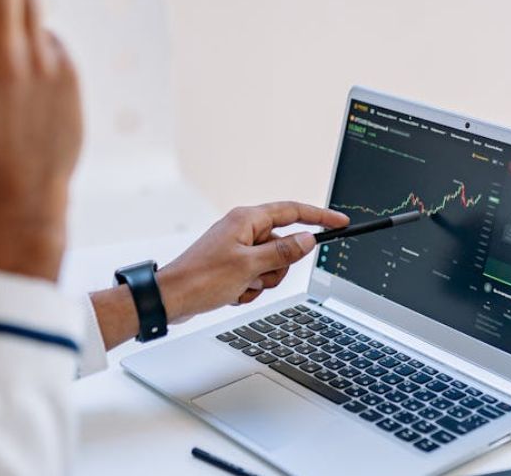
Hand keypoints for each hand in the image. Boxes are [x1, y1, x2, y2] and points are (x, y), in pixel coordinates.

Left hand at [156, 202, 348, 321]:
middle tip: (257, 277)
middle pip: (283, 245)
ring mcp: (237, 248)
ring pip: (271, 265)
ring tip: (239, 287)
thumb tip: (307, 240)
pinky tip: (231, 293)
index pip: (292, 212)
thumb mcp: (249, 266)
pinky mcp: (232, 265)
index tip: (339, 222)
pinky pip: (255, 277)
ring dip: (261, 282)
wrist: (170, 299)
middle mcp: (243, 229)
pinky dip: (248, 289)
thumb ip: (282, 252)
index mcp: (247, 220)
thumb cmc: (201, 279)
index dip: (319, 217)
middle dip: (277, 268)